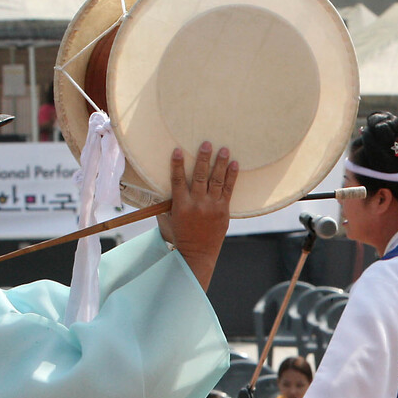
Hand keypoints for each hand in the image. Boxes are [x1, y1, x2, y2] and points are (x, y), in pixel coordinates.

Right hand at [163, 144, 236, 290]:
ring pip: (216, 181)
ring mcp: (212, 207)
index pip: (178, 181)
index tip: (178, 150)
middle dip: (204, 158)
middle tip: (207, 143)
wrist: (198, 254)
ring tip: (224, 149)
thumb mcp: (169, 220)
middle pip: (200, 177)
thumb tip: (163, 187)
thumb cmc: (180, 235)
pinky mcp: (224, 211)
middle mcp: (197, 204)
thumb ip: (168, 203)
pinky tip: (234, 164)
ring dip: (220, 163)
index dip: (177, 165)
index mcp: (181, 206)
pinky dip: (231, 176)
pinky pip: (228, 190)